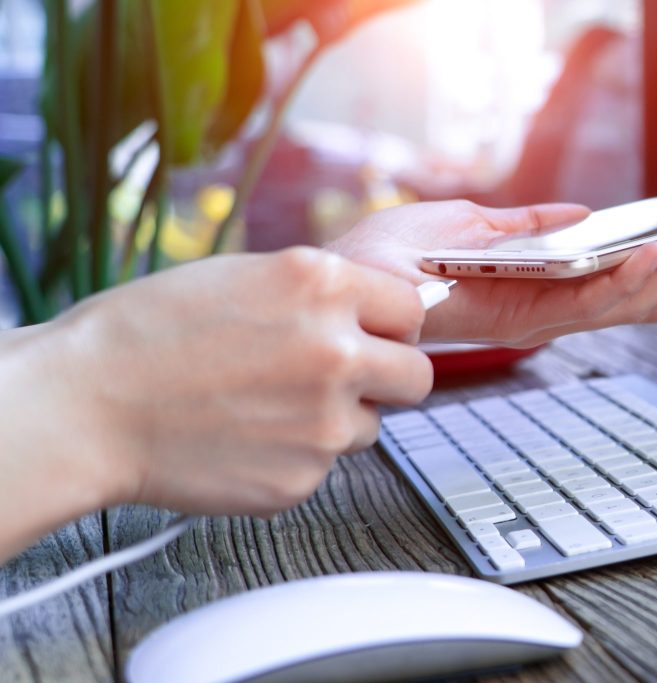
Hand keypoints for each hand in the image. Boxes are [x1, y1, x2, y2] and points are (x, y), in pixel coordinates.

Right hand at [0, 248, 431, 559]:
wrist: (88, 405)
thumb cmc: (149, 334)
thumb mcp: (248, 276)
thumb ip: (323, 294)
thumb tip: (376, 311)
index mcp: (323, 286)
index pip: (412, 309)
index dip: (392, 325)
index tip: (378, 334)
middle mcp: (337, 352)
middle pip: (418, 376)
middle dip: (389, 377)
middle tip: (347, 377)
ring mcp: (324, 421)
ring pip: (372, 426)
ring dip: (339, 418)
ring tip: (271, 406)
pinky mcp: (304, 478)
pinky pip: (327, 465)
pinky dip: (299, 455)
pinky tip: (250, 437)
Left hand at [329, 200, 656, 346]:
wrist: (349, 278)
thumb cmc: (401, 252)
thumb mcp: (476, 222)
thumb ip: (533, 223)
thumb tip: (583, 213)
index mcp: (552, 284)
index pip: (633, 275)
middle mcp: (557, 308)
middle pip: (650, 296)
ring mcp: (545, 318)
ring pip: (635, 304)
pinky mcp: (526, 322)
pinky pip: (594, 305)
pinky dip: (633, 279)